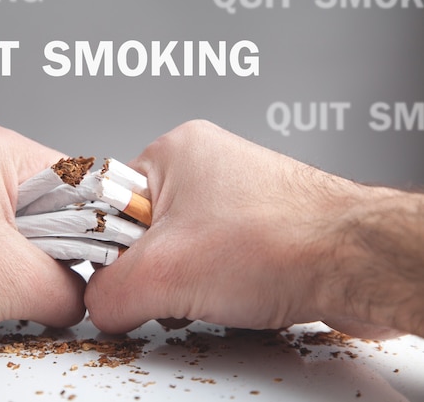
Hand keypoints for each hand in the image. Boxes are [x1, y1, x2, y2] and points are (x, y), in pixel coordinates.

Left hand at [0, 118, 85, 349]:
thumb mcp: (6, 278)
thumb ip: (65, 289)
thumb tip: (81, 300)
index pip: (78, 180)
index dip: (99, 221)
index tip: (113, 253)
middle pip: (48, 210)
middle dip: (53, 253)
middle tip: (50, 282)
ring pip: (16, 234)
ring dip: (20, 268)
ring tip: (3, 290)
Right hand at [86, 120, 423, 338]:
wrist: (357, 263)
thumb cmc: (283, 240)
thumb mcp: (164, 274)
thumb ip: (108, 292)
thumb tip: (98, 304)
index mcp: (175, 152)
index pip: (111, 202)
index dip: (111, 247)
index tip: (121, 273)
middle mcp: (206, 167)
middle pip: (146, 232)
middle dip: (155, 271)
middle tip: (175, 284)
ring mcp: (235, 195)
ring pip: (181, 251)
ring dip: (185, 282)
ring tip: (212, 288)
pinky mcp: (256, 224)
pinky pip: (212, 259)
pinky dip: (213, 284)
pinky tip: (231, 293)